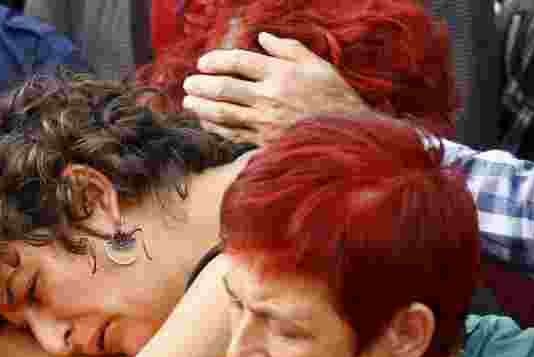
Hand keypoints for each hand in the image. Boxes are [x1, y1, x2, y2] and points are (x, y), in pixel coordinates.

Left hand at [181, 32, 368, 145]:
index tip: (202, 62)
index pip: (240, 62)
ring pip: (223, 113)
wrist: (345, 136)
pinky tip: (205, 122)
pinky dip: (215, 128)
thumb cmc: (333, 97)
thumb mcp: (317, 66)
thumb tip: (262, 37)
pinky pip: (232, 134)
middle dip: (201, 84)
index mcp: (281, 74)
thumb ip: (288, 49)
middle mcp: (269, 98)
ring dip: (201, 107)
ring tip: (188, 101)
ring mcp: (265, 122)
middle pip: (225, 88)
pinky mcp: (264, 141)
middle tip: (188, 82)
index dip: (217, 60)